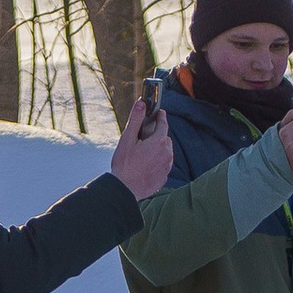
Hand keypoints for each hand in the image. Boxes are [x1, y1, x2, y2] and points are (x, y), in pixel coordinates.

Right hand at [110, 88, 172, 202]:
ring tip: (143, 152)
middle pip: (165, 138)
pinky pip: (164, 164)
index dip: (161, 116)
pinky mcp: (164, 176)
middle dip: (157, 135)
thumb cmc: (124, 165)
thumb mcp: (127, 139)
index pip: (163, 123)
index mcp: (158, 142)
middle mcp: (166, 153)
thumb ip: (136, 120)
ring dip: (158, 149)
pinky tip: (145, 164)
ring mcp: (167, 166)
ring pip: (166, 151)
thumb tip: (141, 103)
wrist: (125, 189)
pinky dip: (157, 161)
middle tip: (144, 136)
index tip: (159, 112)